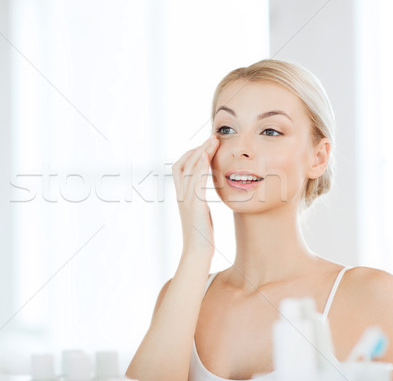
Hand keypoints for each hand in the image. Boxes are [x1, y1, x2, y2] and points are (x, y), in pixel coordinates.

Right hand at [172, 134, 219, 257]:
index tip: (205, 146)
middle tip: (211, 138)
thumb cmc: (202, 237)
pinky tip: (208, 157)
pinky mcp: (194, 205)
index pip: (179, 168)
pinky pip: (196, 180)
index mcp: (181, 197)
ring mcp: (186, 200)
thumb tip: (203, 200)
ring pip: (190, 168)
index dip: (190, 154)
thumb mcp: (199, 215)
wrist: (197, 253)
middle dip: (197, 148)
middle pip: (182, 163)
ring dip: (202, 152)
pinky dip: (201, 166)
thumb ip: (199, 203)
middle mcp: (181, 196)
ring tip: (213, 141)